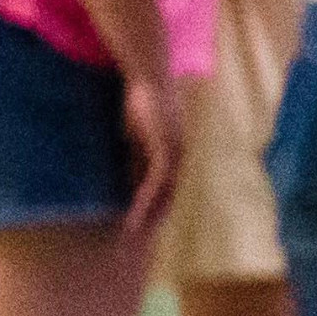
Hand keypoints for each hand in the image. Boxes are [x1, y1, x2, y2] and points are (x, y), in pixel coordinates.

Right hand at [119, 75, 185, 237]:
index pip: (173, 187)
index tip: (149, 224)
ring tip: (134, 232)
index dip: (161, 207)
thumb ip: (138, 157)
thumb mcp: (139, 136)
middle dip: (158, 217)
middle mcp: (184, 157)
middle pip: (173, 195)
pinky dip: (145, 200)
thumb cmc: (144, 101)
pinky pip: (156, 183)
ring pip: (166, 194)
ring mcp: (178, 154)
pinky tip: (134, 214)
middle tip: (143, 238)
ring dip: (149, 215)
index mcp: (180, 154)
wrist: (150, 76)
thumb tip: (132, 179)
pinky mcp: (166, 150)